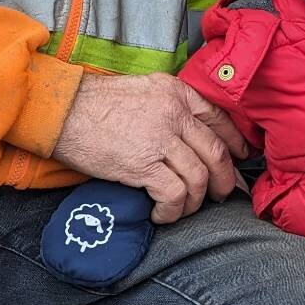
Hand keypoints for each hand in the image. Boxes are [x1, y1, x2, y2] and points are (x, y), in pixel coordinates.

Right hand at [52, 73, 249, 224]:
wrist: (62, 110)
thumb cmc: (96, 103)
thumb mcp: (143, 90)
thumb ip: (169, 106)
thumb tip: (188, 135)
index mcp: (176, 92)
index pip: (219, 118)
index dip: (235, 142)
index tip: (241, 157)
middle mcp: (174, 113)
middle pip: (216, 153)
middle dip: (226, 179)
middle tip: (225, 194)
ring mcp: (160, 139)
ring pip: (199, 178)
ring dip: (196, 201)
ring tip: (184, 208)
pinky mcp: (143, 165)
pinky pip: (174, 195)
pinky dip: (173, 211)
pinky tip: (162, 215)